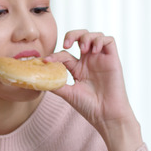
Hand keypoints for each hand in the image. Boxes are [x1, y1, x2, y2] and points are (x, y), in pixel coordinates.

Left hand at [48, 30, 143, 150]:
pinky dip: (100, 40)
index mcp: (78, 69)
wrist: (106, 115)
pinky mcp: (113, 59)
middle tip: (67, 44)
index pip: (65, 54)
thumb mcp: (68, 93)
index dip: (55, 54)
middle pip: (80, 37)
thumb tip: (38, 79)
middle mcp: (89, 61)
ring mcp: (101, 59)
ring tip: (83, 49)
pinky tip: (94, 50)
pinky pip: (109, 40)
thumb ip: (55, 85)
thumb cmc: (89, 107)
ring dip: (86, 37)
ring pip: (94, 36)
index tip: (47, 61)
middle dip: (72, 35)